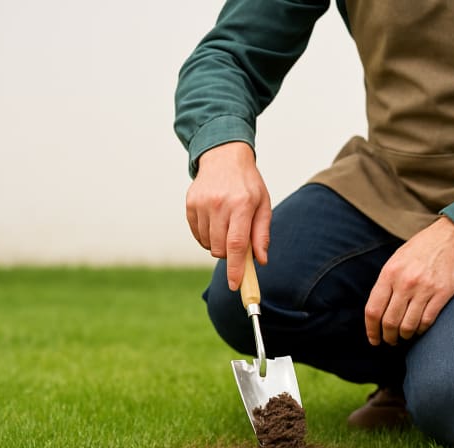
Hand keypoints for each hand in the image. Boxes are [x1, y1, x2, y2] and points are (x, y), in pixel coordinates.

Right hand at [185, 142, 270, 289]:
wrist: (224, 157)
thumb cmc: (248, 184)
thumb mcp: (263, 205)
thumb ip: (261, 234)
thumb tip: (260, 260)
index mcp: (242, 205)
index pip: (237, 244)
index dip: (235, 268)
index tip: (235, 285)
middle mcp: (220, 204)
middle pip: (221, 248)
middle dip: (230, 254)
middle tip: (237, 241)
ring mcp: (202, 204)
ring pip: (208, 243)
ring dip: (218, 243)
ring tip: (226, 224)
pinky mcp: (190, 204)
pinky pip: (197, 234)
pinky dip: (206, 236)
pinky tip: (214, 220)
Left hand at [364, 217, 453, 345]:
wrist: (453, 236)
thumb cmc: (423, 247)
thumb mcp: (397, 259)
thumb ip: (387, 282)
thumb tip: (378, 309)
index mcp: (390, 273)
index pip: (373, 310)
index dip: (371, 330)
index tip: (374, 339)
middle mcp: (405, 283)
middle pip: (389, 322)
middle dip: (388, 337)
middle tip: (390, 341)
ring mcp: (424, 289)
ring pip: (408, 326)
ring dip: (404, 336)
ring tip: (404, 336)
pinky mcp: (442, 294)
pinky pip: (427, 321)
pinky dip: (421, 330)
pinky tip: (419, 329)